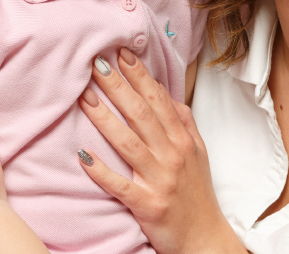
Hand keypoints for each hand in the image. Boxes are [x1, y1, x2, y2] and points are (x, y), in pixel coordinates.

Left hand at [77, 49, 245, 253]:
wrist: (205, 240)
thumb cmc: (198, 194)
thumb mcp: (198, 152)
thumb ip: (183, 121)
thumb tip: (166, 93)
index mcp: (183, 140)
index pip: (159, 100)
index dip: (140, 76)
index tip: (123, 53)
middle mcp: (172, 155)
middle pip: (141, 114)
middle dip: (118, 86)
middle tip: (97, 63)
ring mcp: (160, 180)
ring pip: (128, 143)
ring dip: (104, 118)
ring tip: (85, 97)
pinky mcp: (147, 205)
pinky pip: (120, 186)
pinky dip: (101, 171)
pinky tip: (82, 156)